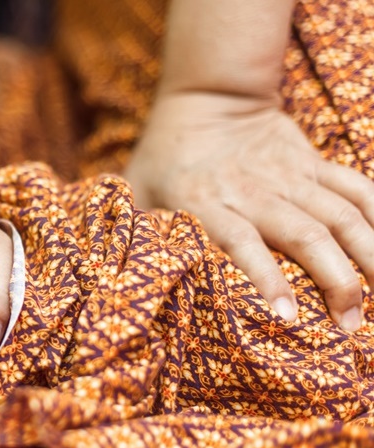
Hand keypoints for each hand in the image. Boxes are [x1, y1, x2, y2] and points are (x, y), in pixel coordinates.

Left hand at [125, 92, 372, 330]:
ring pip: (340, 215)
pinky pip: (357, 187)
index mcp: (204, 201)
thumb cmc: (163, 159)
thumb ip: (133, 231)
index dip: (264, 278)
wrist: (205, 100)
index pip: (240, 242)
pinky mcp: (313, 163)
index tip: (286, 317)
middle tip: (349, 325)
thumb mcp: (136, 192)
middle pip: (304, 234)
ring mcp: (289, 175)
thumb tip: (122, 276)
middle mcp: (252, 190)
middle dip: (335, 281)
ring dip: (368, 256)